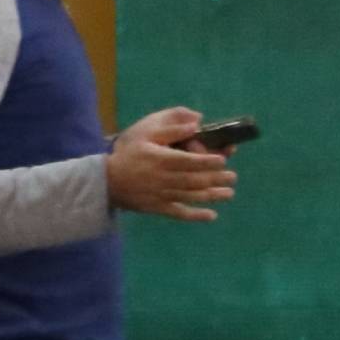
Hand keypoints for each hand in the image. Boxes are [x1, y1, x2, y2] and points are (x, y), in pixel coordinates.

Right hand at [106, 107, 237, 220]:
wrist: (106, 180)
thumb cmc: (129, 152)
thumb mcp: (145, 132)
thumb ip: (171, 128)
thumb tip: (197, 123)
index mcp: (162, 159)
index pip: (189, 161)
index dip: (207, 161)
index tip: (222, 160)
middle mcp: (164, 179)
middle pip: (194, 180)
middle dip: (215, 179)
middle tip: (232, 177)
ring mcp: (162, 195)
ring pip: (191, 196)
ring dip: (212, 196)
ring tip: (229, 194)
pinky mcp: (158, 208)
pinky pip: (179, 213)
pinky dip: (196, 216)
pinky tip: (211, 216)